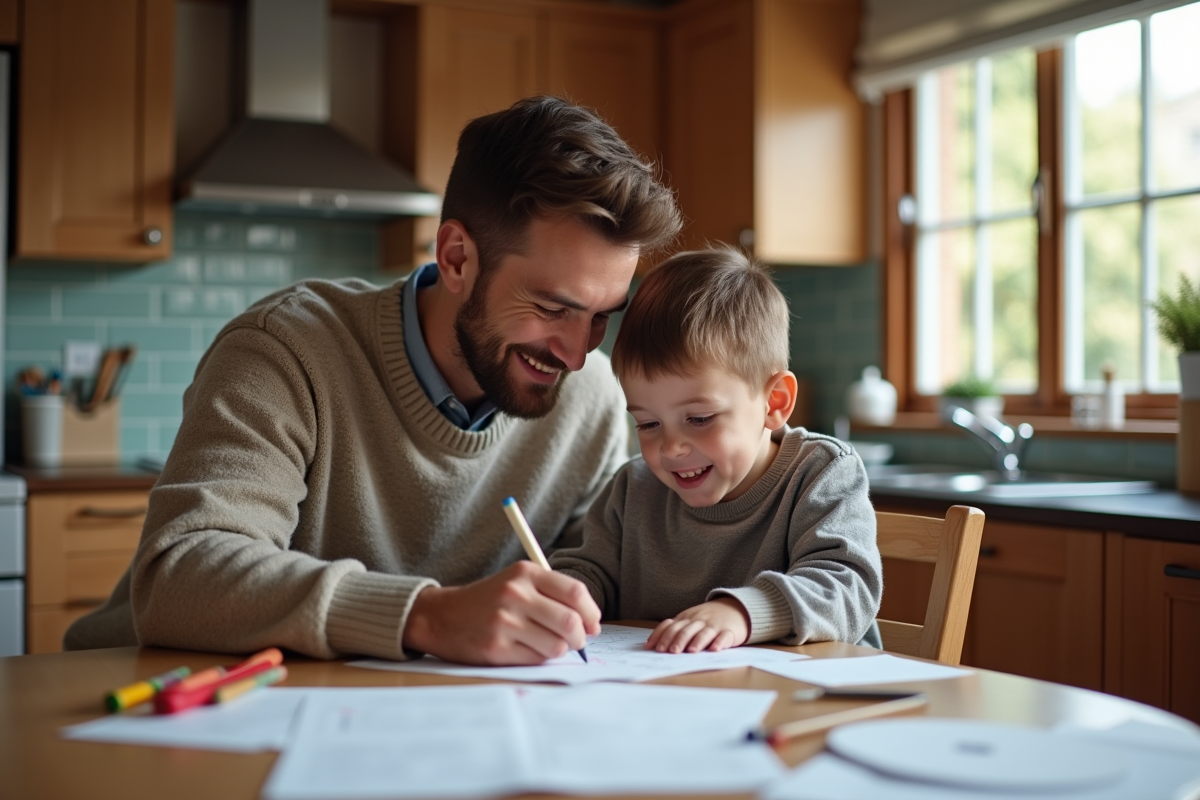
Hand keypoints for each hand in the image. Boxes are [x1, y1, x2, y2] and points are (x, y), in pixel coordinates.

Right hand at [403, 561, 600, 665]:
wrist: (441, 616)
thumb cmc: (489, 601)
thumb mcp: (518, 582)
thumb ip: (553, 595)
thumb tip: (591, 624)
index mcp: (525, 573)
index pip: (575, 593)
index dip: (591, 613)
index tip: (592, 625)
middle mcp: (515, 594)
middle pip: (571, 622)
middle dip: (581, 638)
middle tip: (577, 642)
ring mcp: (504, 622)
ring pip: (557, 646)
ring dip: (559, 650)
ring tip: (546, 644)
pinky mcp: (496, 648)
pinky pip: (536, 660)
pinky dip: (539, 659)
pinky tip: (526, 650)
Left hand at [645, 597, 749, 652]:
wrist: (734, 608)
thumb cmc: (707, 619)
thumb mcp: (689, 620)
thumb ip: (674, 630)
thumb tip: (650, 645)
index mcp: (686, 618)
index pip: (671, 626)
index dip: (661, 636)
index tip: (653, 648)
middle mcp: (698, 621)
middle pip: (686, 630)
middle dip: (678, 640)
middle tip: (671, 651)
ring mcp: (714, 625)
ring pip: (704, 633)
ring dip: (697, 642)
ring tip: (691, 651)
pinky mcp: (729, 631)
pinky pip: (724, 636)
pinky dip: (719, 642)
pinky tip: (715, 649)